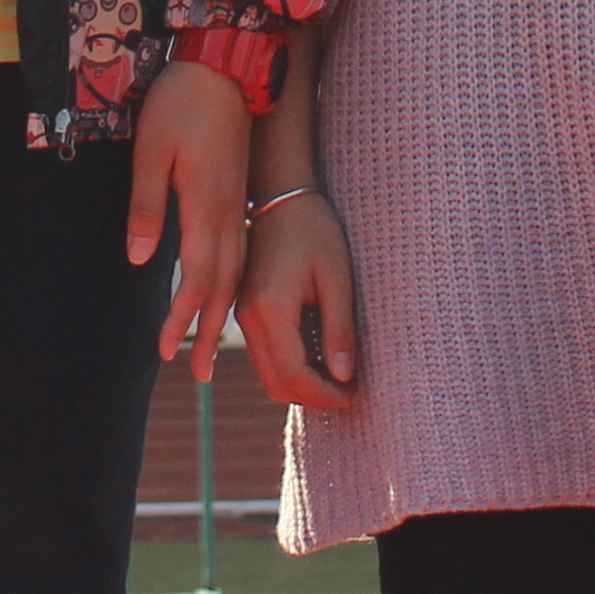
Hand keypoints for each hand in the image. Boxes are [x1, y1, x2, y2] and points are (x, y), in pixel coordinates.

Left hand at [128, 60, 250, 376]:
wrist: (226, 66)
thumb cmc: (181, 104)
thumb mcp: (151, 150)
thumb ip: (147, 205)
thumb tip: (142, 259)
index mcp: (206, 205)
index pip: (198, 277)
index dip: (183, 317)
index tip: (167, 351)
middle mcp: (228, 212)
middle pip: (223, 285)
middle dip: (207, 330)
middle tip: (194, 373)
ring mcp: (237, 203)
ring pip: (235, 271)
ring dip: (221, 312)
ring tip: (209, 345)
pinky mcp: (237, 193)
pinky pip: (240, 251)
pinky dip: (230, 283)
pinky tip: (223, 295)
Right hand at [236, 189, 359, 408]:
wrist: (282, 196)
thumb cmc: (314, 230)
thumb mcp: (337, 277)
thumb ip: (339, 329)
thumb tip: (344, 377)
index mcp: (270, 308)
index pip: (294, 374)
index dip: (324, 394)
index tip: (354, 395)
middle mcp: (247, 316)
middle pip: (275, 383)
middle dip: (312, 397)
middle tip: (348, 394)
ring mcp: (241, 314)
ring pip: (267, 374)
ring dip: (300, 386)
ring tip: (337, 380)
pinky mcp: (244, 310)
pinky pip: (264, 356)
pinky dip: (288, 368)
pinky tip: (317, 359)